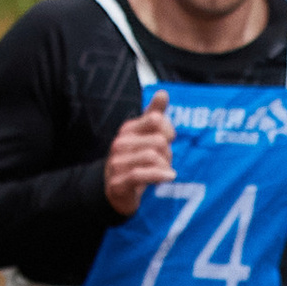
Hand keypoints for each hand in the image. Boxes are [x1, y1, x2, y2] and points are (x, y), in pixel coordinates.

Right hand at [104, 92, 173, 214]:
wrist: (117, 192)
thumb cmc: (136, 162)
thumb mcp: (145, 137)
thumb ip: (155, 115)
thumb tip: (163, 93)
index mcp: (128, 129)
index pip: (156, 119)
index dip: (168, 130)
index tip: (168, 140)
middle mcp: (119, 143)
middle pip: (158, 141)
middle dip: (168, 153)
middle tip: (165, 161)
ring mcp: (117, 163)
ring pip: (152, 157)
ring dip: (165, 167)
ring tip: (164, 171)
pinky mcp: (118, 183)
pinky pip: (141, 175)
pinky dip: (159, 176)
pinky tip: (169, 177)